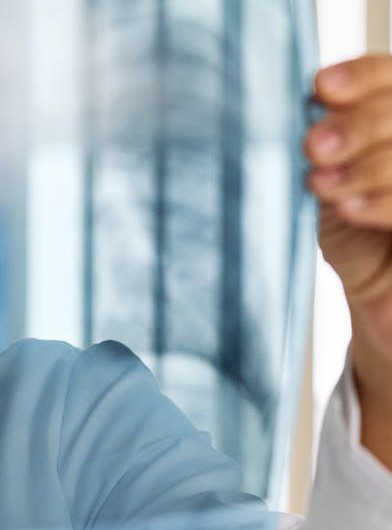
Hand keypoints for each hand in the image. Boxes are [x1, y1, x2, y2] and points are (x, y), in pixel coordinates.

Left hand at [307, 55, 391, 466]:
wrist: (382, 303)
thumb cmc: (352, 232)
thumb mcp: (330, 183)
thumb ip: (321, 148)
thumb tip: (296, 111)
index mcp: (390, 120)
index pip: (389, 76)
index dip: (360, 77)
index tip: (319, 88)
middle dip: (359, 124)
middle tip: (315, 146)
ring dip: (368, 165)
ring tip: (322, 183)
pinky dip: (383, 201)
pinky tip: (349, 208)